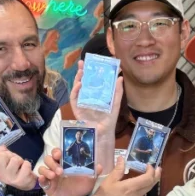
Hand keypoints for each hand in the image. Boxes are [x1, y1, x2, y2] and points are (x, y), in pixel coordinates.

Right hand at [0, 146, 36, 189]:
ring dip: (20, 160)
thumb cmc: (13, 169)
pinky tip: (25, 170)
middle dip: (11, 155)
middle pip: (3, 155)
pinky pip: (26, 164)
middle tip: (14, 162)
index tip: (6, 156)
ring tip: (20, 166)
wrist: (24, 183)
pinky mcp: (20, 181)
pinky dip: (27, 165)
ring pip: (15, 159)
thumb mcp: (4, 160)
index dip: (2, 150)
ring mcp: (9, 179)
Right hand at [37, 147, 101, 195]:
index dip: (56, 151)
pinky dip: (41, 179)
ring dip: (47, 171)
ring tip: (54, 176)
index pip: (57, 152)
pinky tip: (44, 180)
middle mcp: (55, 168)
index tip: (59, 154)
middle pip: (48, 159)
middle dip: (52, 163)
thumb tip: (99, 166)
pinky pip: (40, 180)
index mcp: (64, 163)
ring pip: (42, 168)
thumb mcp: (89, 179)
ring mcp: (50, 177)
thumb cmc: (80, 187)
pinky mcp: (47, 186)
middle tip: (60, 171)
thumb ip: (94, 172)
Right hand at [70, 60, 122, 174]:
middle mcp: (88, 97)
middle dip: (82, 72)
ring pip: (77, 88)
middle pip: (83, 82)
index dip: (92, 71)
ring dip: (78, 79)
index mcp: (97, 94)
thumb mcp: (115, 104)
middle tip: (82, 62)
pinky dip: (76, 91)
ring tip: (81, 71)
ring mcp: (81, 102)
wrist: (104, 133)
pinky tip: (79, 84)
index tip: (93, 62)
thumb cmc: (109, 120)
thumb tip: (120, 77)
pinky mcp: (76, 109)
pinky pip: (74, 98)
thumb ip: (117, 91)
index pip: (93, 80)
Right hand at [90, 158, 158, 195]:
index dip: (151, 171)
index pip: (148, 178)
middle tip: (157, 170)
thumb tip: (122, 159)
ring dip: (145, 186)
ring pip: (144, 194)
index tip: (149, 166)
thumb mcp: (108, 181)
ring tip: (140, 182)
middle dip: (155, 176)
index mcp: (130, 187)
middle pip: (150, 185)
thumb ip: (118, 170)